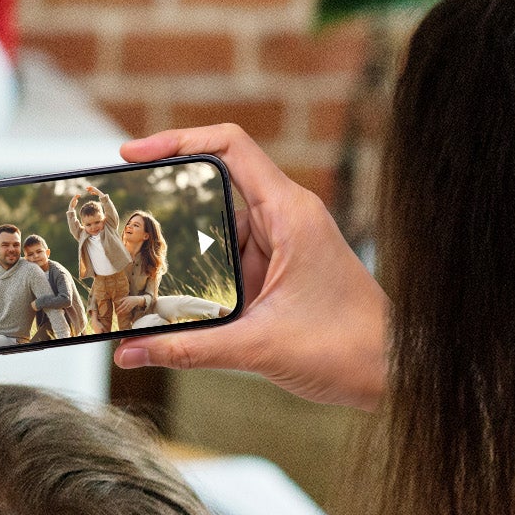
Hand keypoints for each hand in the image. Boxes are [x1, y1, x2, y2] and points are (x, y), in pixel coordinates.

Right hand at [112, 124, 387, 407]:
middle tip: (121, 219)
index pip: (229, 147)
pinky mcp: (273, 269)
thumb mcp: (258, 348)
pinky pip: (224, 258)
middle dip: (164, 202)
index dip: (177, 140)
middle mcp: (283, 220)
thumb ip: (188, 348)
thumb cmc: (352, 348)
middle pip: (210, 188)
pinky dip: (195, 271)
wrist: (394, 373)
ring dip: (179, 246)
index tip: (134, 154)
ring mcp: (278, 244)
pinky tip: (169, 291)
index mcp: (289, 214)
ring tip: (136, 263)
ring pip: (213, 228)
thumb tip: (130, 351)